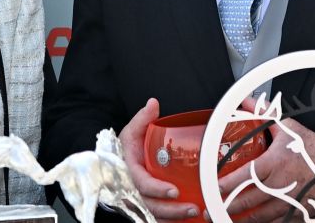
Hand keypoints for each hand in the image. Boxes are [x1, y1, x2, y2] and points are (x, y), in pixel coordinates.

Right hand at [118, 98, 199, 221]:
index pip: (142, 184)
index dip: (157, 189)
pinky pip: (159, 220)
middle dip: (172, 210)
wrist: (118, 164)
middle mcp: (133, 190)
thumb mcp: (131, 131)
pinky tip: (189, 220)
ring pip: (156, 216)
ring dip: (175, 217)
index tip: (174, 191)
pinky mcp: (147, 208)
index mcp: (130, 172)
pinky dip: (172, 222)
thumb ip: (142, 118)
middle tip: (193, 207)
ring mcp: (140, 201)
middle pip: (151, 206)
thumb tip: (153, 103)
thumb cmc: (126, 149)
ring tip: (196, 211)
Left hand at [215, 98, 314, 222]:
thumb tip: (247, 101)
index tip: (213, 188)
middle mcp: (281, 185)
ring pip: (261, 217)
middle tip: (210, 211)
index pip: (246, 176)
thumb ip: (265, 114)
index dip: (228, 184)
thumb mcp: (288, 128)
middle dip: (228, 207)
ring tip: (225, 220)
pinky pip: (277, 222)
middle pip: (249, 201)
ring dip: (242, 220)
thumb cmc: (312, 148)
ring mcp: (289, 202)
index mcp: (275, 164)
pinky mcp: (297, 212)